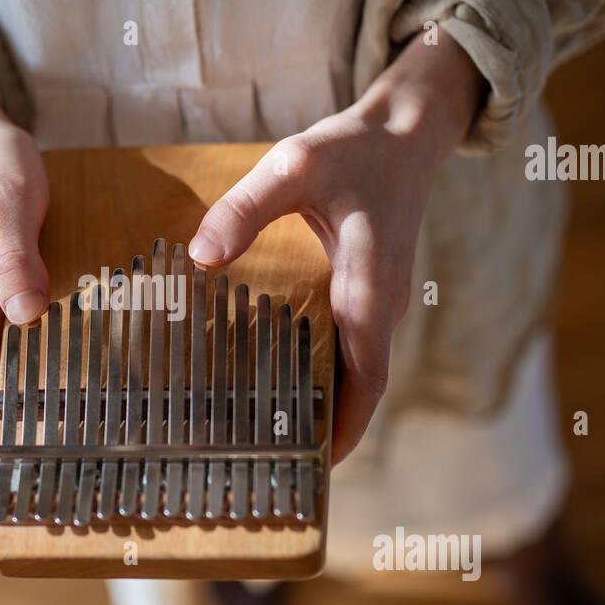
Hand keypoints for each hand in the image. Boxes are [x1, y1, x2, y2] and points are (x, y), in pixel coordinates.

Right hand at [0, 83, 49, 416]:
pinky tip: (82, 346)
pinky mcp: (2, 282)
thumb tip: (24, 315)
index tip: (31, 430)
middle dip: (22, 401)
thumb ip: (12, 258)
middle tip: (78, 422)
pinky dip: (43, 342)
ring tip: (89, 394)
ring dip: (36, 375)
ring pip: (5, 353)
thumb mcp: (6, 202)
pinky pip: (18, 326)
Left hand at [188, 36, 484, 462]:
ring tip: (260, 436)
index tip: (314, 469)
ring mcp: (373, 306)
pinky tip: (269, 379)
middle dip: (321, 432)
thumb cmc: (352, 152)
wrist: (403, 135)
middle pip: (355, 390)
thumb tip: (201, 256)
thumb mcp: (294, 168)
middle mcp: (378, 308)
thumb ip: (246, 209)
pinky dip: (314, 374)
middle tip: (267, 465)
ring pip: (349, 374)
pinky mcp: (361, 297)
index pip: (366, 381)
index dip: (344, 430)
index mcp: (370, 290)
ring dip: (317, 406)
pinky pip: (342, 350)